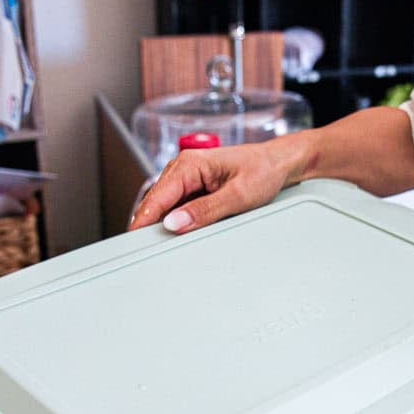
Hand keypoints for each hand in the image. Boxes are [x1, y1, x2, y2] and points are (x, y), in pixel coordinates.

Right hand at [128, 140, 295, 233]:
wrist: (279, 164)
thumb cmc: (263, 171)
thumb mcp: (238, 196)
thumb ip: (205, 211)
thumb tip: (176, 223)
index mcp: (190, 164)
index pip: (157, 196)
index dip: (143, 219)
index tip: (134, 240)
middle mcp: (184, 168)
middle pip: (156, 202)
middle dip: (150, 224)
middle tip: (147, 250)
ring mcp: (187, 179)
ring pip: (165, 206)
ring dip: (164, 224)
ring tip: (164, 245)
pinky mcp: (194, 188)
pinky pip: (177, 207)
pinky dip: (177, 221)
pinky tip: (182, 233)